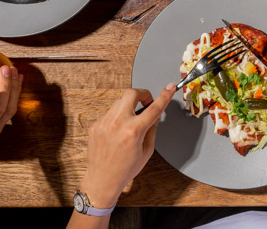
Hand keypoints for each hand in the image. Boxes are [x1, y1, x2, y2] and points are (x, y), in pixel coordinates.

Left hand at [79, 84, 175, 207]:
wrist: (102, 180)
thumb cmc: (125, 169)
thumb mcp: (147, 150)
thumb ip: (152, 128)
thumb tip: (155, 113)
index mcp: (133, 131)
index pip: (154, 108)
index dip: (164, 96)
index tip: (170, 87)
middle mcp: (117, 124)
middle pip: (131, 93)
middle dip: (142, 94)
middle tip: (146, 103)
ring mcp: (104, 123)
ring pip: (120, 101)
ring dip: (129, 105)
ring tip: (132, 119)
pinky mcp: (95, 126)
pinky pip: (110, 112)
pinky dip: (118, 116)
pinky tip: (120, 129)